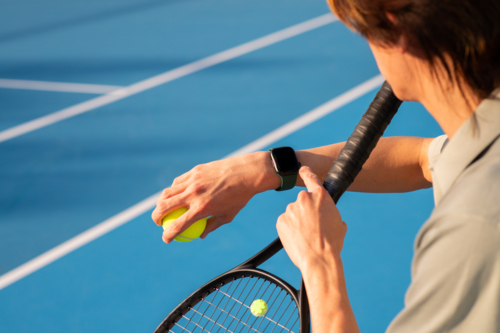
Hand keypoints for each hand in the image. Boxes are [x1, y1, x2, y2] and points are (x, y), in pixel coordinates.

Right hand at [152, 151, 280, 242]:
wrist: (246, 173)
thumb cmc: (239, 197)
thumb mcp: (227, 216)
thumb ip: (211, 226)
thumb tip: (199, 235)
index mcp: (202, 209)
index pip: (178, 226)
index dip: (168, 235)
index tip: (166, 239)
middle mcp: (194, 194)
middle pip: (165, 207)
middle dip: (156, 218)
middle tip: (158, 222)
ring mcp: (193, 181)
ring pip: (167, 192)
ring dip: (160, 202)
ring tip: (162, 208)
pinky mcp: (195, 171)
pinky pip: (178, 181)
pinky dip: (173, 189)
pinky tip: (174, 194)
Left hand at [276, 166, 346, 270]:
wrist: (318, 259)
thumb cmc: (332, 244)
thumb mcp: (339, 225)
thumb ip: (332, 214)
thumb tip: (331, 218)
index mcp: (321, 196)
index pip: (311, 178)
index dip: (306, 172)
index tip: (301, 169)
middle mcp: (304, 198)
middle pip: (302, 201)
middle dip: (306, 211)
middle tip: (312, 227)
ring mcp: (291, 209)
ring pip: (293, 213)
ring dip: (297, 221)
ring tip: (306, 236)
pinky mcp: (281, 220)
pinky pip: (285, 223)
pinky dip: (289, 229)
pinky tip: (298, 239)